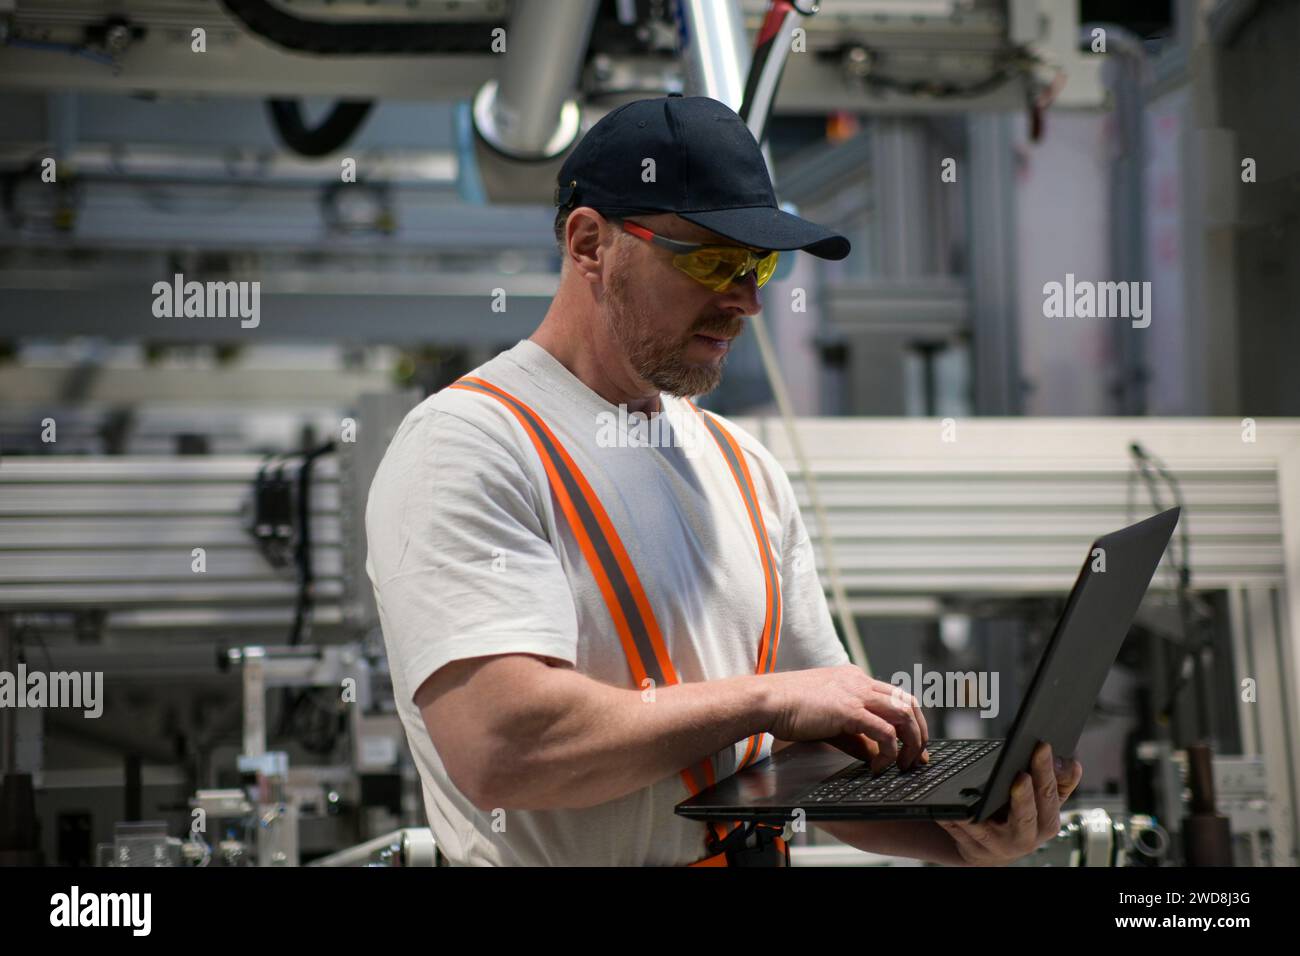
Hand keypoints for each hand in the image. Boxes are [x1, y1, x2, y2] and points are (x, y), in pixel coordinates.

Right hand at [766, 665, 929, 771]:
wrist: (768, 699)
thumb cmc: (789, 708)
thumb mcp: (829, 719)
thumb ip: (854, 734)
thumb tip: (874, 754)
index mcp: (855, 679)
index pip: (897, 696)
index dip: (911, 722)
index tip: (914, 747)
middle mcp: (860, 682)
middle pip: (909, 703)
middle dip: (919, 733)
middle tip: (917, 759)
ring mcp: (856, 694)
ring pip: (904, 715)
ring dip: (910, 743)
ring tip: (903, 765)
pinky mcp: (849, 710)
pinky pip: (885, 733)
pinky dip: (889, 753)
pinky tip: (878, 767)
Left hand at [938, 741, 1082, 865]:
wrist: (995, 848)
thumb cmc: (1022, 814)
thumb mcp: (1044, 801)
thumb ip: (1060, 781)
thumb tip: (1070, 762)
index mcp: (1047, 821)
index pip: (1049, 794)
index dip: (1046, 772)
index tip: (1041, 748)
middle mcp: (1026, 838)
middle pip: (1026, 815)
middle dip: (1024, 796)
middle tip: (1021, 775)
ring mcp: (999, 847)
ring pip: (988, 829)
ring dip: (980, 812)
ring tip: (973, 793)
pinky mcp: (974, 850)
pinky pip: (961, 834)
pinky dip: (953, 822)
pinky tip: (946, 810)